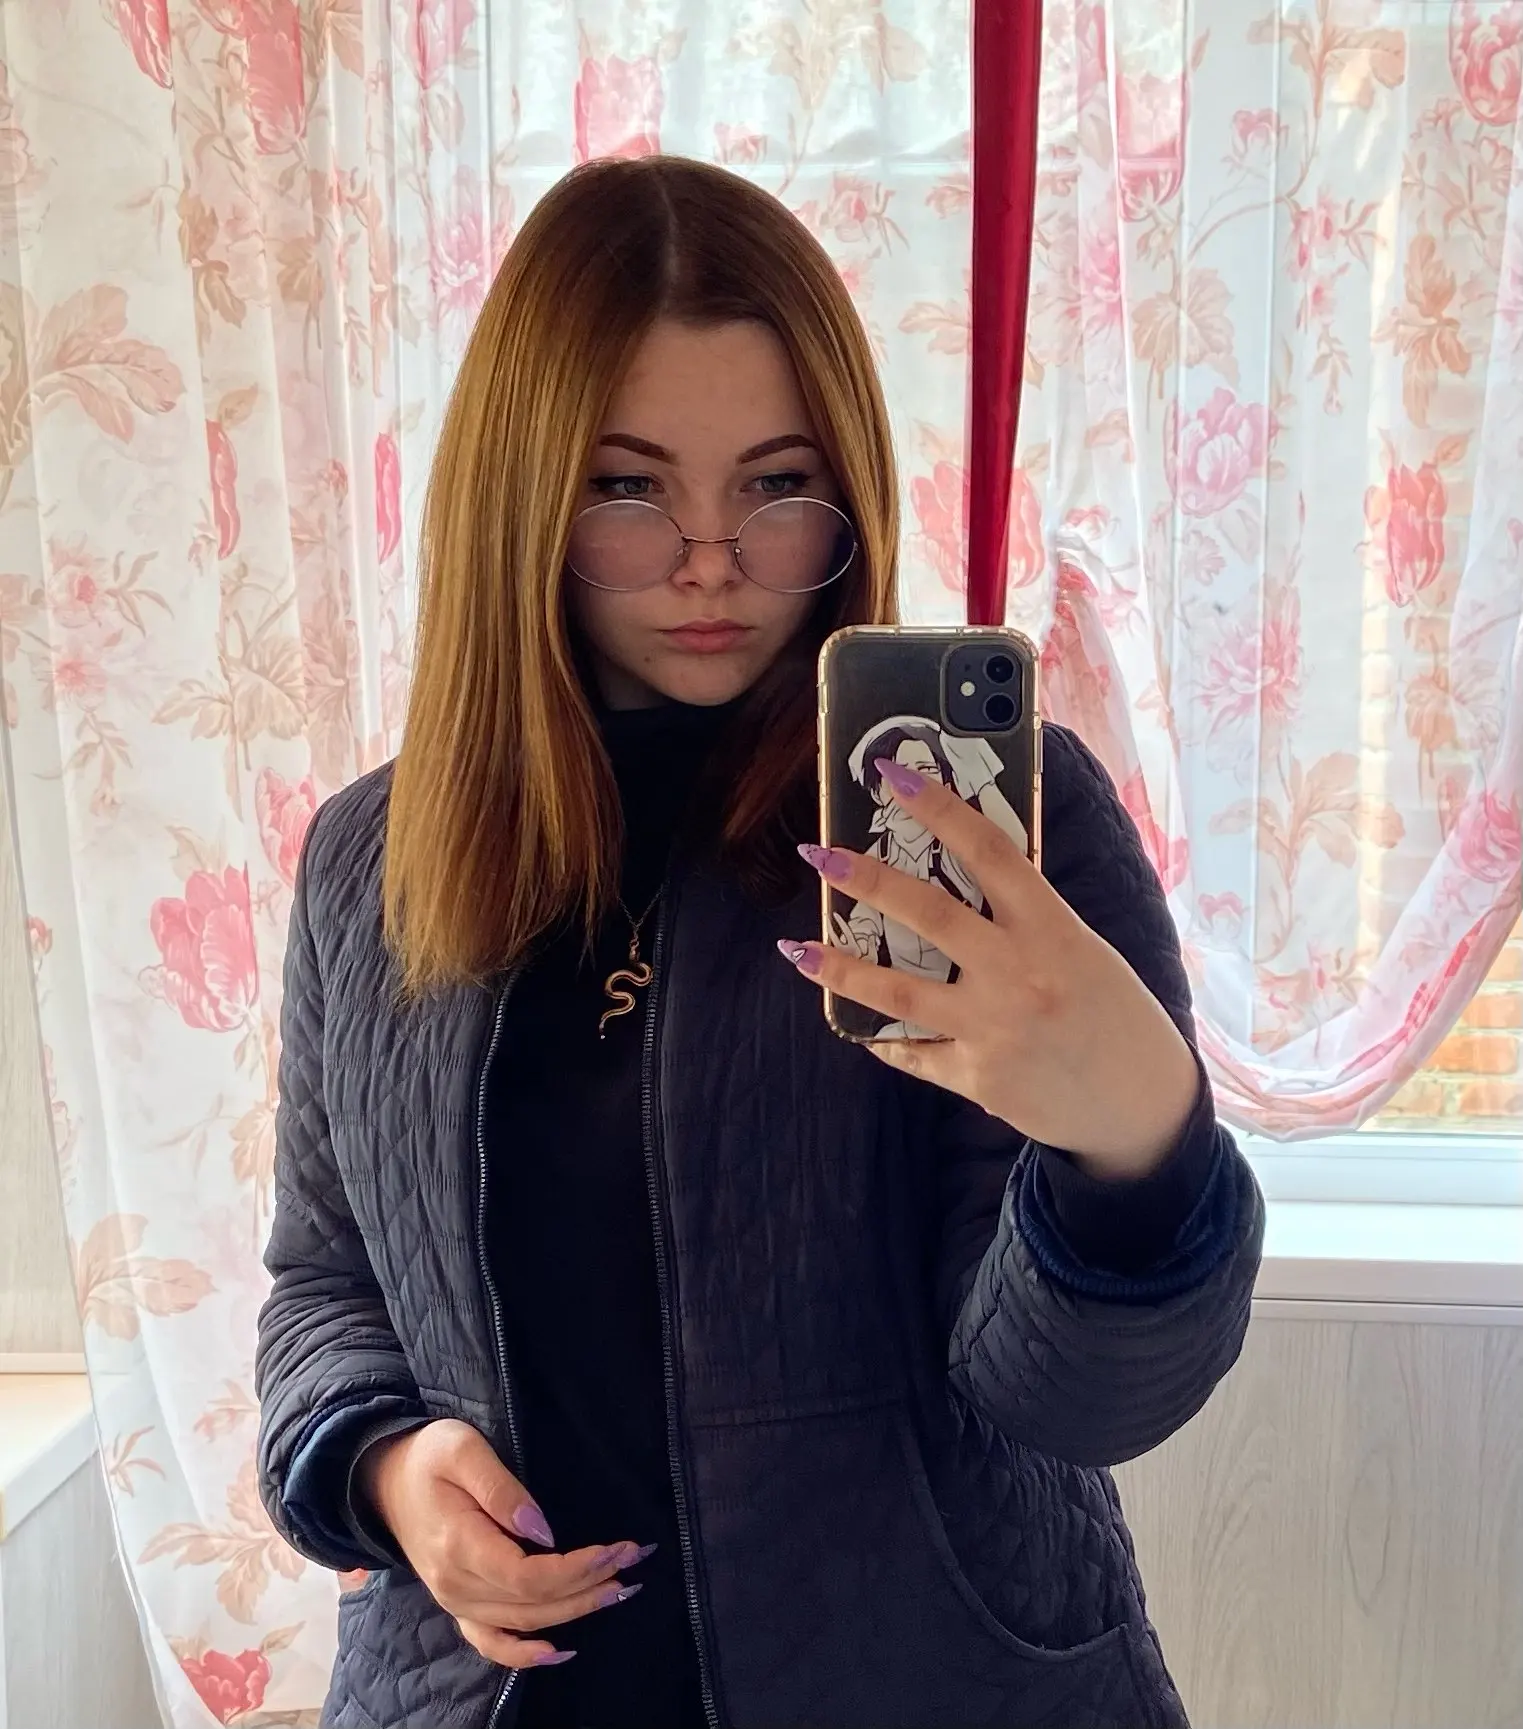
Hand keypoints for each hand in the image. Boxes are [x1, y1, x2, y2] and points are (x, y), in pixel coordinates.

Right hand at [359, 1419, 651, 1669]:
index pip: (529, 1576)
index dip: (577, 1569)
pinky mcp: (458, 1606)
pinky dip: (525, 1656)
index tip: (617, 1548)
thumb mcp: (462, 1450)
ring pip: (524, 1623)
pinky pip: (492, 1644)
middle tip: (635, 1561)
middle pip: (535, 1603)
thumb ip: (502, 1489)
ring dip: (575, 1611)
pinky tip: (560, 1651)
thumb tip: (543, 1531)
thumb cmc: (428, 1456)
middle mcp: (457, 1585)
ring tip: (621, 1589)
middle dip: (591, 1585)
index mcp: (459, 1546)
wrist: (386, 1480)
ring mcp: (455, 1602)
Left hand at [784, 757, 1199, 1179]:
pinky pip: (912, 1053)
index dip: (939, 807)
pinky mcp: (977, 1078)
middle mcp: (1019, 974)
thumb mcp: (1084, 948)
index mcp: (1053, 929)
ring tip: (796, 949)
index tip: (893, 774)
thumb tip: (965, 870)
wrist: (1141, 1107)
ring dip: (840, 968)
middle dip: (866, 881)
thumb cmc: (1114, 1014)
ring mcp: (993, 1030)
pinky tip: (853, 1023)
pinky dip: (882, 1037)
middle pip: (929, 915)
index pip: (989, 851)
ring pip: (898, 992)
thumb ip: (1027, 916)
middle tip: (818, 856)